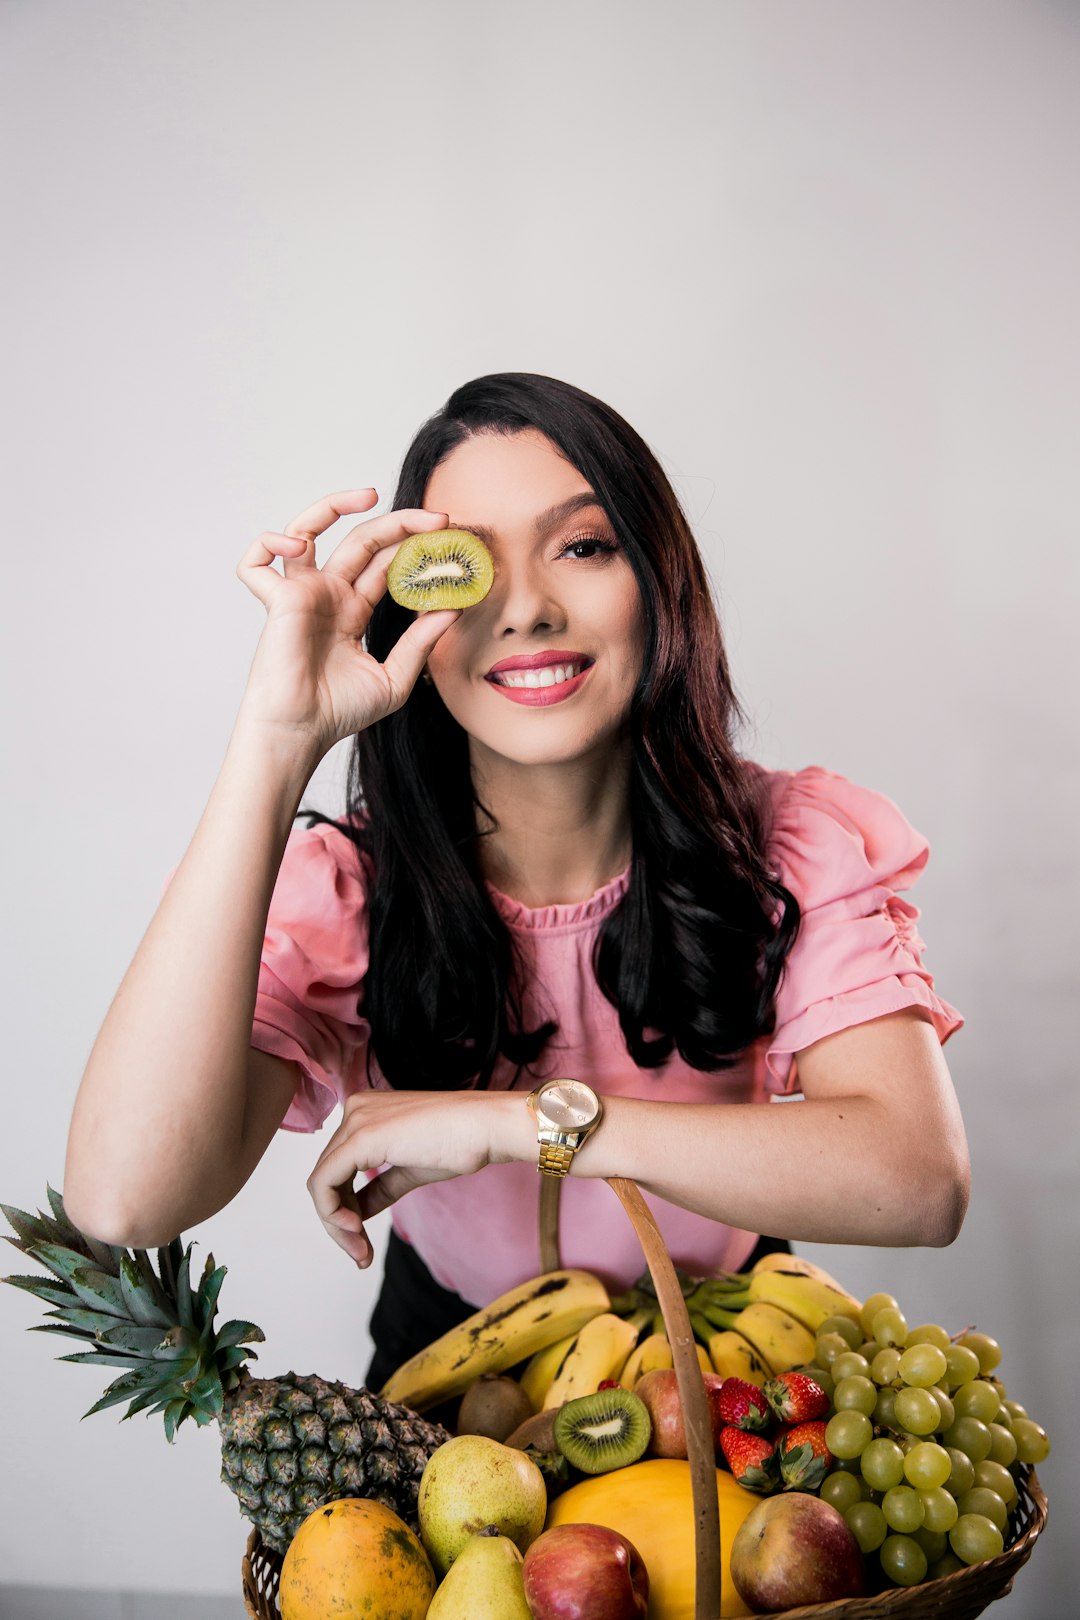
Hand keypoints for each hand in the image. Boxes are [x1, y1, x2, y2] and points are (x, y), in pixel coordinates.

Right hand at [235, 489, 460, 758]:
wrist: (303, 732)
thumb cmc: (339, 712)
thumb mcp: (394, 678)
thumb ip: (420, 643)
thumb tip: (452, 608)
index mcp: (353, 610)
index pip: (386, 565)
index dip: (415, 549)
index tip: (450, 541)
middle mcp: (327, 595)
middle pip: (361, 541)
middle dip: (399, 523)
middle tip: (439, 518)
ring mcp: (301, 594)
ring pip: (307, 530)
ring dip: (333, 505)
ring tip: (368, 496)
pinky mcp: (277, 601)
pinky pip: (256, 561)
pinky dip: (269, 542)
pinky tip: (297, 545)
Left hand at [306, 1090, 503, 1267]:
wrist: (488, 1128)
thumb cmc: (462, 1142)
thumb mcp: (410, 1170)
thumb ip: (379, 1188)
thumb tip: (356, 1213)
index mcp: (366, 1112)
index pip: (337, 1168)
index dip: (343, 1211)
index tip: (362, 1243)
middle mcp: (354, 1109)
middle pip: (326, 1177)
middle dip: (339, 1224)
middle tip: (361, 1256)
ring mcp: (355, 1121)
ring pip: (321, 1183)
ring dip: (336, 1226)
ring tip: (361, 1252)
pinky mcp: (360, 1137)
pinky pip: (324, 1183)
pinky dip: (332, 1214)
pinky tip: (355, 1231)